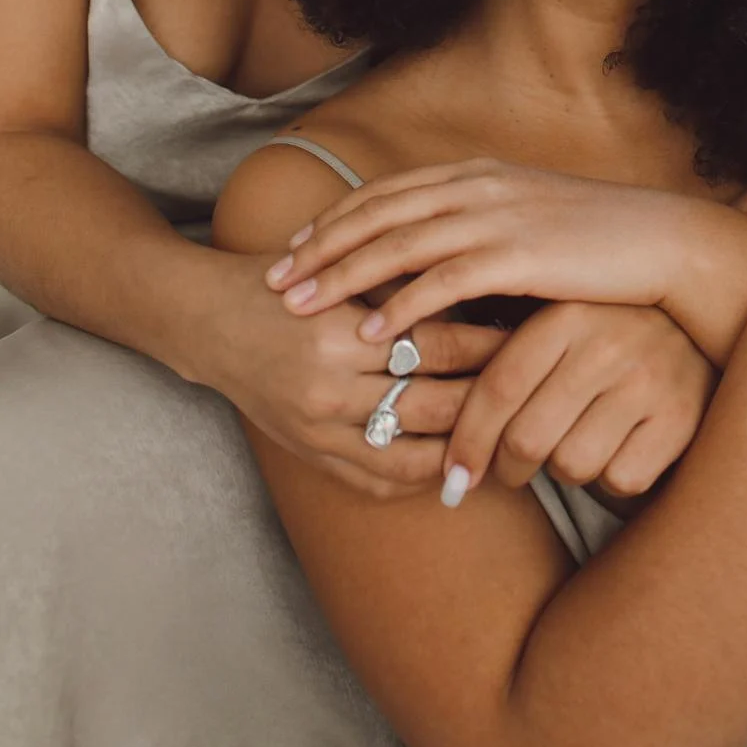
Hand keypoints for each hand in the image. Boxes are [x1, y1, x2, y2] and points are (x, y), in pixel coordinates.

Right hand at [196, 249, 504, 494]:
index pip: (437, 345)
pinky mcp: (309, 453)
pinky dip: (423, 473)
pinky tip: (457, 458)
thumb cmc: (281, 281)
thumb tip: (483, 281)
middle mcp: (328, 388)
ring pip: (413, 452)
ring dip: (465, 442)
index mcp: (340, 330)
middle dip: (491, 394)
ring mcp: (317, 429)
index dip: (491, 342)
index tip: (532, 332)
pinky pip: (377, 479)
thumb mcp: (342, 267)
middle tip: (539, 382)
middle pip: (434, 404)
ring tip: (510, 425)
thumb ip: (404, 279)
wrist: (206, 321)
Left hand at [264, 157, 705, 338]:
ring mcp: (495, 217)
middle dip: (320, 247)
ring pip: (397, 244)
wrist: (662, 241)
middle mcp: (477, 187)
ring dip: (341, 276)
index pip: (387, 193)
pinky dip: (400, 304)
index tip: (295, 248)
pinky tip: (369, 331)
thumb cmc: (600, 242)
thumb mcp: (531, 219)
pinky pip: (442, 281)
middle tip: (272, 279)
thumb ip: (484, 227)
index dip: (336, 220)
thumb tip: (443, 256)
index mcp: (478, 175)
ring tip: (298, 307)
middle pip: (377, 214)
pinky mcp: (517, 254)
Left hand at [441, 301, 716, 505]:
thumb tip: (403, 357)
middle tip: (510, 471)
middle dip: (509, 469)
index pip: (497, 390)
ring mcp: (649, 377)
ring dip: (564, 470)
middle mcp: (608, 340)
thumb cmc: (606, 329)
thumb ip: (487, 339)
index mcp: (566, 313)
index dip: (467, 441)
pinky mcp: (682, 418)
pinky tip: (620, 448)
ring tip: (574, 444)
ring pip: (572, 464)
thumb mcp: (552, 319)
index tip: (452, 479)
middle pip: (527, 438)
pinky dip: (612, 478)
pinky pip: (620, 479)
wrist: (706, 316)